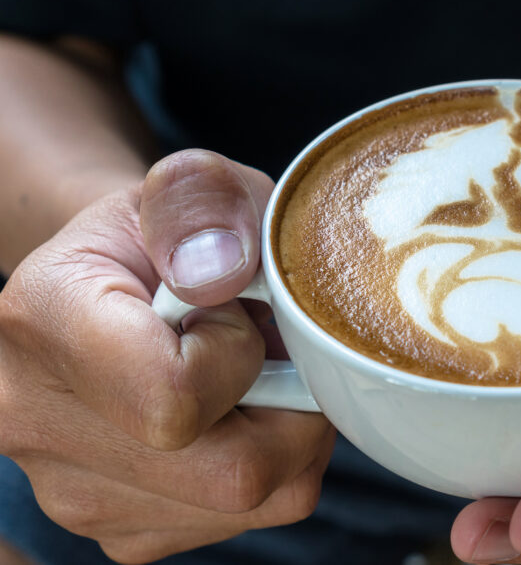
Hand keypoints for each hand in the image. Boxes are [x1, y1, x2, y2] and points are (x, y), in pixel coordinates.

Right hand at [0, 150, 335, 562]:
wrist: (124, 279)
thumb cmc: (170, 234)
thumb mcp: (197, 185)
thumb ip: (205, 202)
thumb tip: (218, 273)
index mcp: (44, 320)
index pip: (174, 399)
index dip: (239, 353)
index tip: (229, 310)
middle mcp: (38, 422)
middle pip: (231, 474)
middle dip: (287, 405)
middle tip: (268, 348)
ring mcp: (74, 492)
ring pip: (252, 503)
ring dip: (286, 434)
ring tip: (249, 376)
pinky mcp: (122, 529)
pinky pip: (246, 520)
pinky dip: (271, 466)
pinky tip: (237, 415)